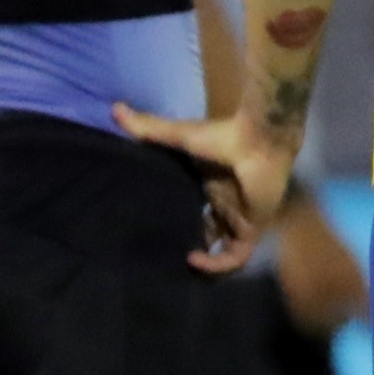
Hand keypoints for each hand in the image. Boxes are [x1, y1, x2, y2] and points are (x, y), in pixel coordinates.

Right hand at [112, 105, 301, 273]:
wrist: (258, 139)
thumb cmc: (222, 135)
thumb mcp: (178, 135)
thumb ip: (148, 128)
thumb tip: (115, 109)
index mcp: (210, 186)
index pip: (194, 210)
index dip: (179, 222)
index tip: (156, 230)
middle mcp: (225, 204)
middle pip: (208, 233)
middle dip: (192, 245)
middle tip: (167, 255)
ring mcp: (240, 217)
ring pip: (224, 250)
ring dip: (204, 262)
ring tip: (179, 265)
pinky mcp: (252, 228)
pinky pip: (236, 257)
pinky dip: (217, 265)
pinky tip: (194, 261)